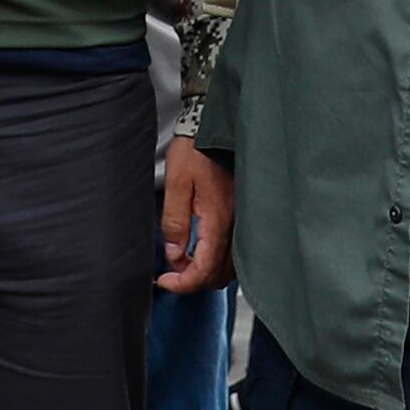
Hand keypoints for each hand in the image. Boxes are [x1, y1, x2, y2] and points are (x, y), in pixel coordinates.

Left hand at [158, 138, 235, 294]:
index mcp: (220, 219)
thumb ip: (175, 224)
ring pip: (231, 266)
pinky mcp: (244, 214)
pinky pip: (236, 251)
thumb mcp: (176, 185)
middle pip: (220, 275)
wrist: (214, 126)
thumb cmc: (196, 150)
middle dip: (195, 281)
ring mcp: (244, 220)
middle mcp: (237, 224)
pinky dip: (219, 260)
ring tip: (185, 262)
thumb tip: (175, 255)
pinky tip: (203, 250)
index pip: (205, 270)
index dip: (184, 284)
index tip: (165, 281)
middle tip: (172, 274)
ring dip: (208, 272)